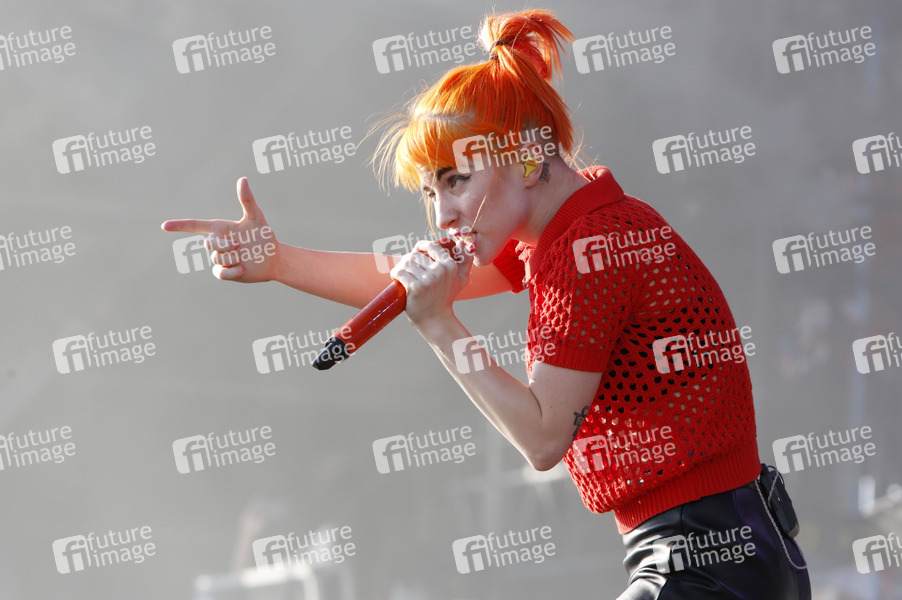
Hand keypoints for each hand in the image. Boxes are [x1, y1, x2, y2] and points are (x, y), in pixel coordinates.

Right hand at [161, 177, 280, 281]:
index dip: (179, 225)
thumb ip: (247, 200)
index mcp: (220, 228)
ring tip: (244, 256)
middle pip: (209, 244)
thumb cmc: (264, 236)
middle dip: (225, 245)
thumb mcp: (256, 218)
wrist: (274, 258)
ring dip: (232, 258)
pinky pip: (220, 273)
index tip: (164, 226)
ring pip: (216, 259)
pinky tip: (244, 267)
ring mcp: (220, 259)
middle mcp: (217, 243)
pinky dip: (233, 271)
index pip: (195, 226)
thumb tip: (242, 179)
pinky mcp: (225, 273)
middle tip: (241, 244)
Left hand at [390, 240, 473, 335]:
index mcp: (450, 265)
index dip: (420, 246)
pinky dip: (395, 274)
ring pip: (406, 262)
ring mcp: (428, 280)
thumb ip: (465, 260)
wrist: (436, 320)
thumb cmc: (445, 298)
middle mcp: (440, 271)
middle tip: (407, 270)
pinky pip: (400, 272)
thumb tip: (463, 243)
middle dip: (408, 261)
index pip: (431, 246)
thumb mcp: (461, 279)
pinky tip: (396, 278)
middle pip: (415, 255)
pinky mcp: (416, 287)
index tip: (415, 252)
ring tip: (402, 275)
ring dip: (400, 267)